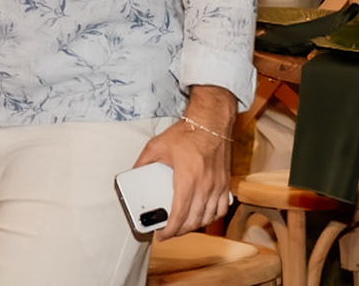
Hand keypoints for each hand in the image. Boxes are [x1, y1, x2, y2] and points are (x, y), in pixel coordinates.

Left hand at [131, 93, 234, 238]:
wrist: (211, 122)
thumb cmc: (186, 133)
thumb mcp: (157, 146)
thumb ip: (143, 162)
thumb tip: (134, 173)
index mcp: (188, 178)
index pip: (180, 214)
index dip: (171, 229)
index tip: (162, 235)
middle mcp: (206, 185)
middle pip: (194, 220)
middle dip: (180, 231)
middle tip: (169, 232)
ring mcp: (217, 186)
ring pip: (209, 217)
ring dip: (195, 226)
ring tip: (183, 226)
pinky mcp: (225, 183)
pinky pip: (222, 208)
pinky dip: (212, 217)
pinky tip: (203, 216)